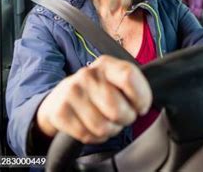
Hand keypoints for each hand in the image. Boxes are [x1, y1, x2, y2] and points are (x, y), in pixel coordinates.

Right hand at [36, 55, 151, 143]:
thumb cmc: (98, 90)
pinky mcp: (60, 112)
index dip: (141, 97)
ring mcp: (71, 92)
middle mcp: (87, 75)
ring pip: (102, 126)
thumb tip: (142, 106)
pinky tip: (94, 128)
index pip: (129, 77)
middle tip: (124, 117)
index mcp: (106, 64)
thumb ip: (132, 85)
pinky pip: (87, 135)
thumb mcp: (115, 80)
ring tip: (109, 123)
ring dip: (111, 130)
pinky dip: (96, 137)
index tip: (141, 107)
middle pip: (117, 109)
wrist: (61, 98)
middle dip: (126, 119)